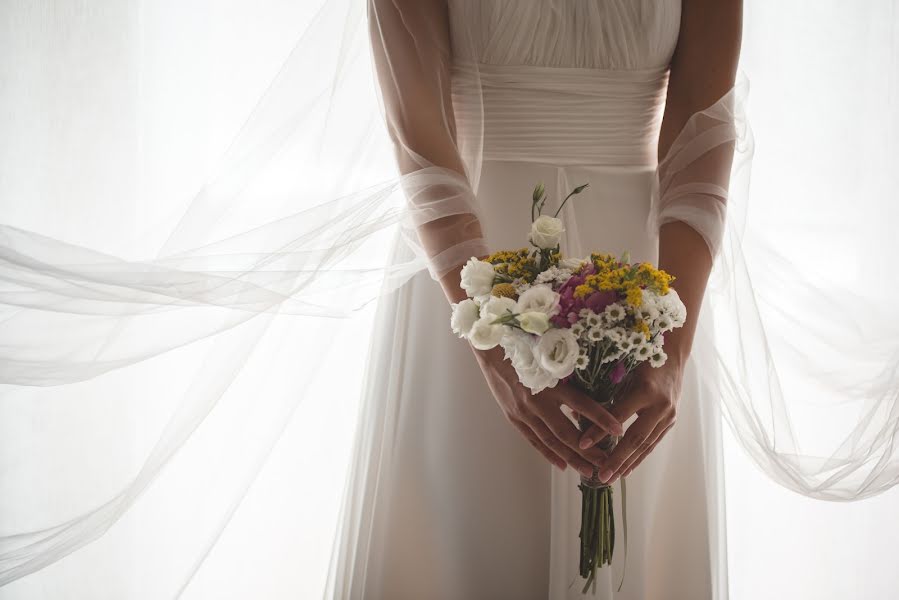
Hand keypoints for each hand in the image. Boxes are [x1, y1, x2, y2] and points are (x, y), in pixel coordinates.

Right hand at [471, 344, 624, 477]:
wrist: (493, 351)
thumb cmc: (526, 348)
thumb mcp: (550, 358)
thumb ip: (569, 376)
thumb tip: (594, 394)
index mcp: (549, 382)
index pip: (582, 404)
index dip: (601, 418)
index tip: (620, 431)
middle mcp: (537, 401)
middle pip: (567, 433)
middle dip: (588, 451)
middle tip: (607, 464)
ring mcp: (523, 413)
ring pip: (551, 442)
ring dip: (571, 458)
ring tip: (589, 472)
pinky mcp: (514, 418)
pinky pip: (534, 440)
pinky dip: (548, 454)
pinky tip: (562, 466)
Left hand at [578, 358, 684, 483]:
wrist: (672, 356)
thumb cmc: (639, 359)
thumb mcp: (621, 371)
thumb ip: (602, 392)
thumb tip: (574, 413)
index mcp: (645, 389)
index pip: (618, 415)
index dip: (599, 431)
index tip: (581, 444)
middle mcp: (660, 405)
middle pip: (636, 437)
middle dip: (617, 459)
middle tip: (601, 475)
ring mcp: (669, 416)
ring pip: (645, 445)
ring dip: (627, 463)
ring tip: (611, 478)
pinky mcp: (671, 422)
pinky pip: (652, 443)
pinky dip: (638, 457)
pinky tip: (626, 470)